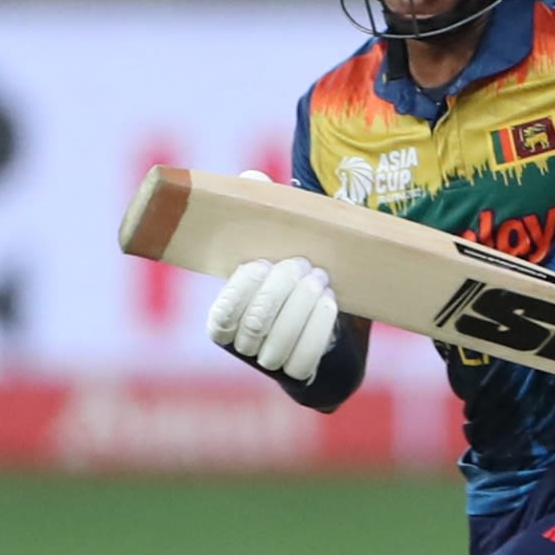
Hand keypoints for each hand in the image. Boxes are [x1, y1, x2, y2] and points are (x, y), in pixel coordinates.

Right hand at [207, 174, 338, 381]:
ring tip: (322, 279)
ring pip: (278, 346)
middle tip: (304, 263)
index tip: (263, 262)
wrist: (333, 318)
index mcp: (223, 318)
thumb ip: (265, 213)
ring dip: (302, 310)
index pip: (222, 314)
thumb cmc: (297, 272)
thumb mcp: (281, 242)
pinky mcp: (299, 375)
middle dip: (280, 292)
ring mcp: (270, 364)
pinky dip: (317, 332)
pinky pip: (303, 363)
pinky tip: (331, 304)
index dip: (241, 290)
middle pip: (253, 326)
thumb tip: (252, 178)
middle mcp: (242, 346)